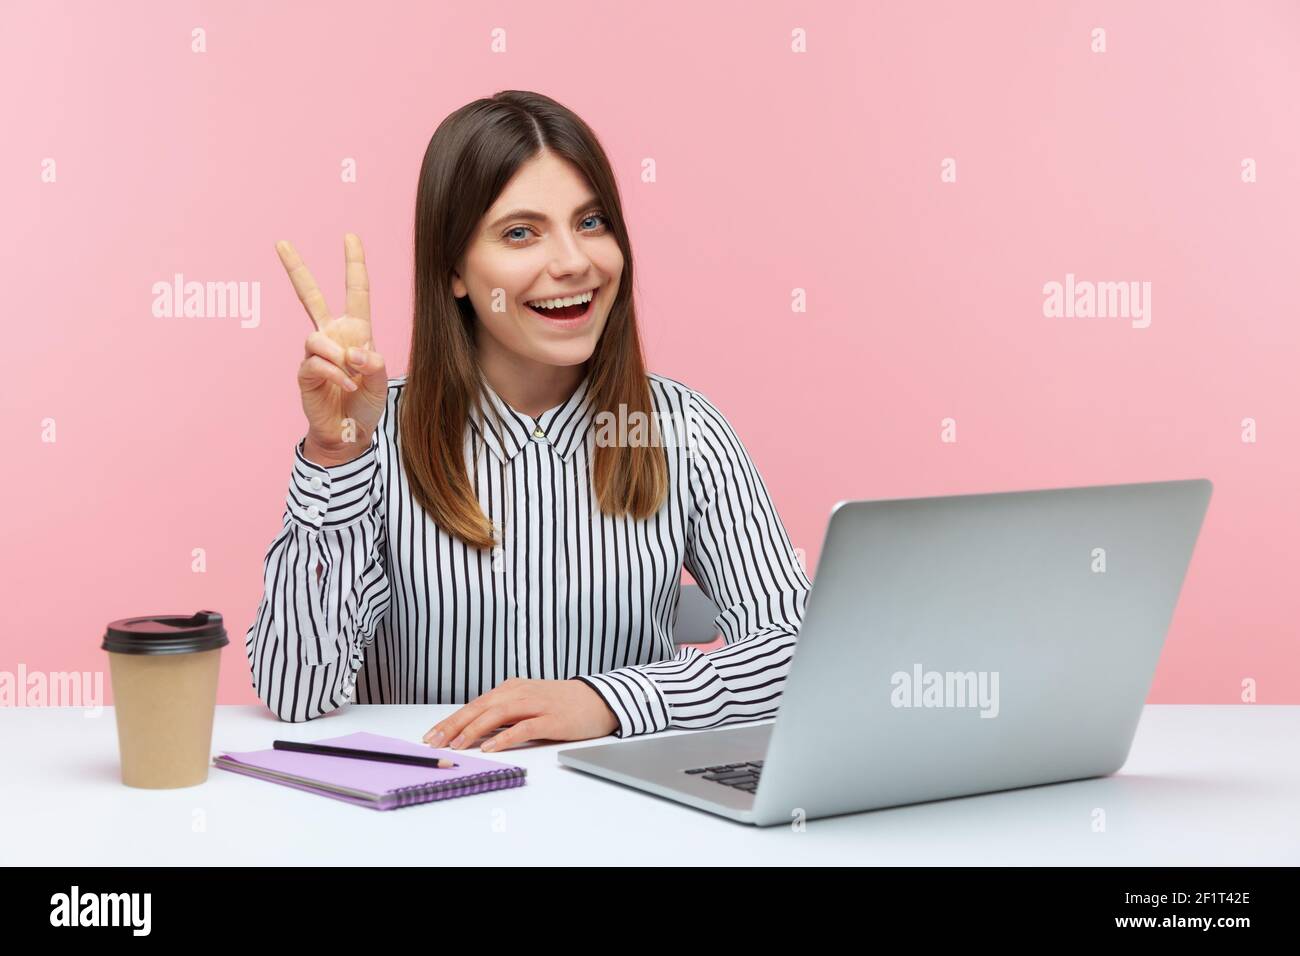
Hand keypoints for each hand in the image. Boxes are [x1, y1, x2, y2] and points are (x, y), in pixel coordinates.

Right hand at [276, 234, 388, 461]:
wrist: (350, 433)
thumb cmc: (366, 404)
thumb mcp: (381, 381)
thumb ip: (374, 364)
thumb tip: (352, 352)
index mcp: (356, 331)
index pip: (355, 291)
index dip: (354, 264)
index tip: (350, 237)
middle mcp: (333, 336)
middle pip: (310, 296)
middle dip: (296, 269)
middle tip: (281, 243)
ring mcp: (316, 354)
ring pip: (315, 338)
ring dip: (337, 356)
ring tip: (352, 376)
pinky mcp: (305, 373)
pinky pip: (315, 363)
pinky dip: (334, 374)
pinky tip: (346, 386)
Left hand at [422, 678, 619, 751]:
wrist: (598, 700)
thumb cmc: (560, 704)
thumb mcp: (527, 702)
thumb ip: (504, 713)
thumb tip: (474, 731)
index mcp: (511, 689)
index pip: (474, 705)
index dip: (451, 720)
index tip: (431, 735)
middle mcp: (519, 692)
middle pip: (480, 708)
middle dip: (454, 725)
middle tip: (435, 741)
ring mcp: (536, 704)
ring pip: (497, 714)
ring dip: (474, 730)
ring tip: (457, 745)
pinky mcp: (551, 719)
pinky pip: (524, 727)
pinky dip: (505, 737)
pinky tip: (491, 747)